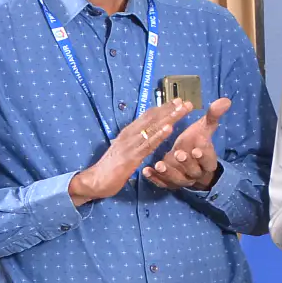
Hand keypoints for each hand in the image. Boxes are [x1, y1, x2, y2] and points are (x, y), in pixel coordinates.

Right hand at [69, 100, 190, 203]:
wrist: (95, 181)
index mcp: (129, 133)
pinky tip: (169, 128)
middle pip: (152, 118)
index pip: (148, 117)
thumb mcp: (126, 151)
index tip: (178, 102)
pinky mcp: (131, 157)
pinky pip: (148, 145)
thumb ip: (136, 143)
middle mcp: (129, 134)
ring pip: (152, 128)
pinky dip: (159, 135)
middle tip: (186, 102)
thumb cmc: (111, 167)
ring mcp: (130, 145)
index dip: (163, 108)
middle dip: (170, 109)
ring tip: (182, 109)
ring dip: (169, 118)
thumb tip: (147, 136)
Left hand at [142, 97, 229, 190]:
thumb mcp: (204, 130)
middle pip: (193, 171)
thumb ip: (213, 117)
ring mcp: (182, 179)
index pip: (209, 160)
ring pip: (177, 179)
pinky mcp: (169, 183)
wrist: (190, 165)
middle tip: (178, 154)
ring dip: (168, 172)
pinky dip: (155, 178)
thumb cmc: (196, 144)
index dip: (205, 154)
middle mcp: (196, 173)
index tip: (198, 146)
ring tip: (159, 163)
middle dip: (186, 162)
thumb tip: (225, 100)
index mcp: (208, 162)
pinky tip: (146, 171)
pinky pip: (163, 183)